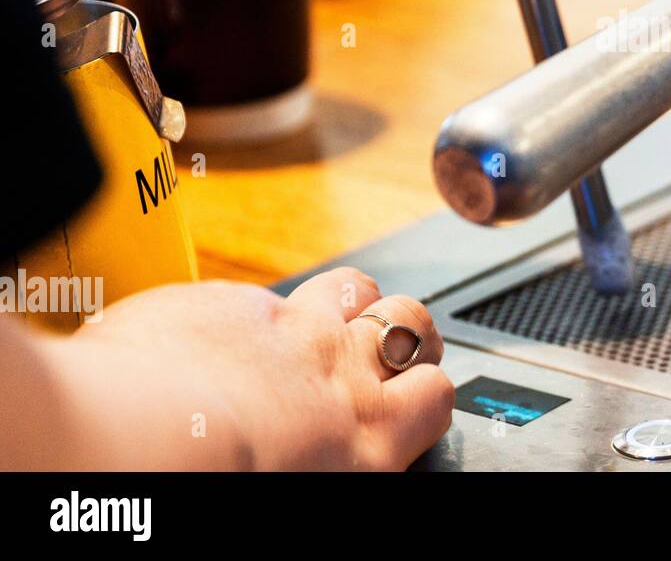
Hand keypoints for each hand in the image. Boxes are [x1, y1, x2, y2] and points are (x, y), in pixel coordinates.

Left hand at [57, 268, 451, 469]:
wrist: (129, 444)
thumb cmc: (208, 486)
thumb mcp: (307, 491)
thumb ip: (334, 461)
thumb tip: (321, 464)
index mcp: (366, 436)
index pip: (435, 394)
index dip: (426, 392)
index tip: (412, 402)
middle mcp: (338, 370)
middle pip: (408, 320)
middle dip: (404, 328)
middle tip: (382, 348)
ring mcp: (284, 325)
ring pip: (347, 286)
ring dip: (340, 303)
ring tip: (314, 329)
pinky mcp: (225, 299)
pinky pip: (246, 298)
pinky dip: (237, 316)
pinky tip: (207, 345)